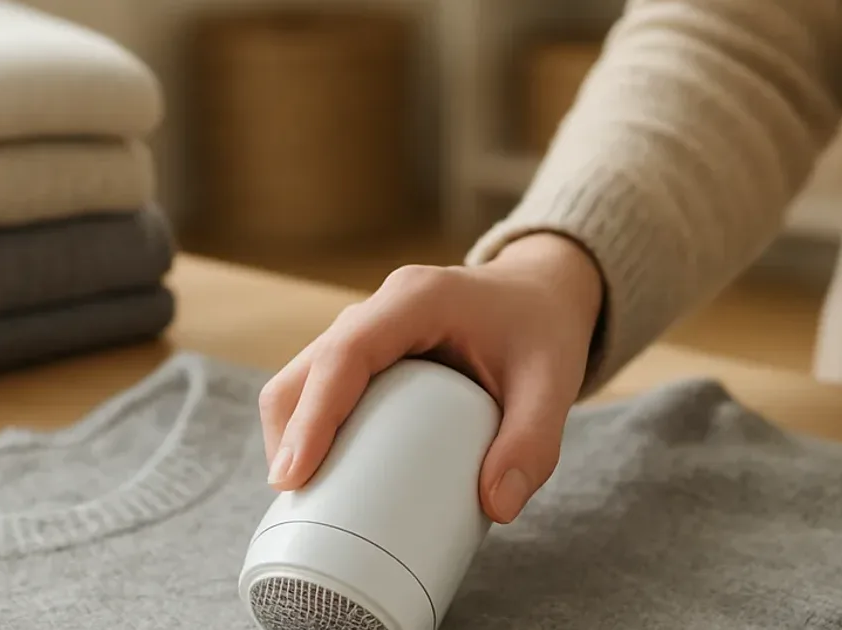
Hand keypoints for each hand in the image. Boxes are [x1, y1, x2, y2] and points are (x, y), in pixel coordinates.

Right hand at [258, 233, 602, 522]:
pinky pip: (319, 385)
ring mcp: (368, 326)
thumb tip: (497, 507)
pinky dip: (308, 428)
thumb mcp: (553, 383)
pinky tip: (321, 474)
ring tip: (304, 498)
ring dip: (292, 434)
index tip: (294, 477)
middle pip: (306, 368)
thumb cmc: (543, 331)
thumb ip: (534, 443)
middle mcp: (381, 307)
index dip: (313, 415)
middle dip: (289, 435)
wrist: (542, 294)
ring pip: (302, 376)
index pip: (346, 354)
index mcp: (418, 299)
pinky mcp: (366, 349)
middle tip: (295, 502)